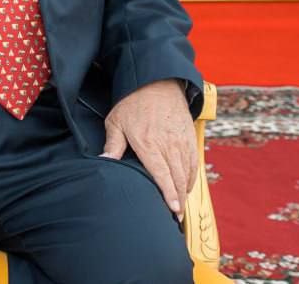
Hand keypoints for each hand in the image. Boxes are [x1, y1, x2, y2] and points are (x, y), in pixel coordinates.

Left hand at [101, 79, 196, 218]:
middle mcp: (168, 144)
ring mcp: (181, 141)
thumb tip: (105, 161)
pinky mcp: (189, 138)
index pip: (161, 174)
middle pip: (176, 178)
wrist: (157, 82)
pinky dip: (191, 176)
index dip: (168, 194)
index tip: (172, 209)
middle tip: (176, 216)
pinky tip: (185, 186)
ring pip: (186, 172)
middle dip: (178, 199)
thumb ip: (113, 144)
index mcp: (148, 143)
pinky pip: (193, 162)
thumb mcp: (116, 121)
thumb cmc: (132, 102)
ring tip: (180, 206)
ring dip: (184, 190)